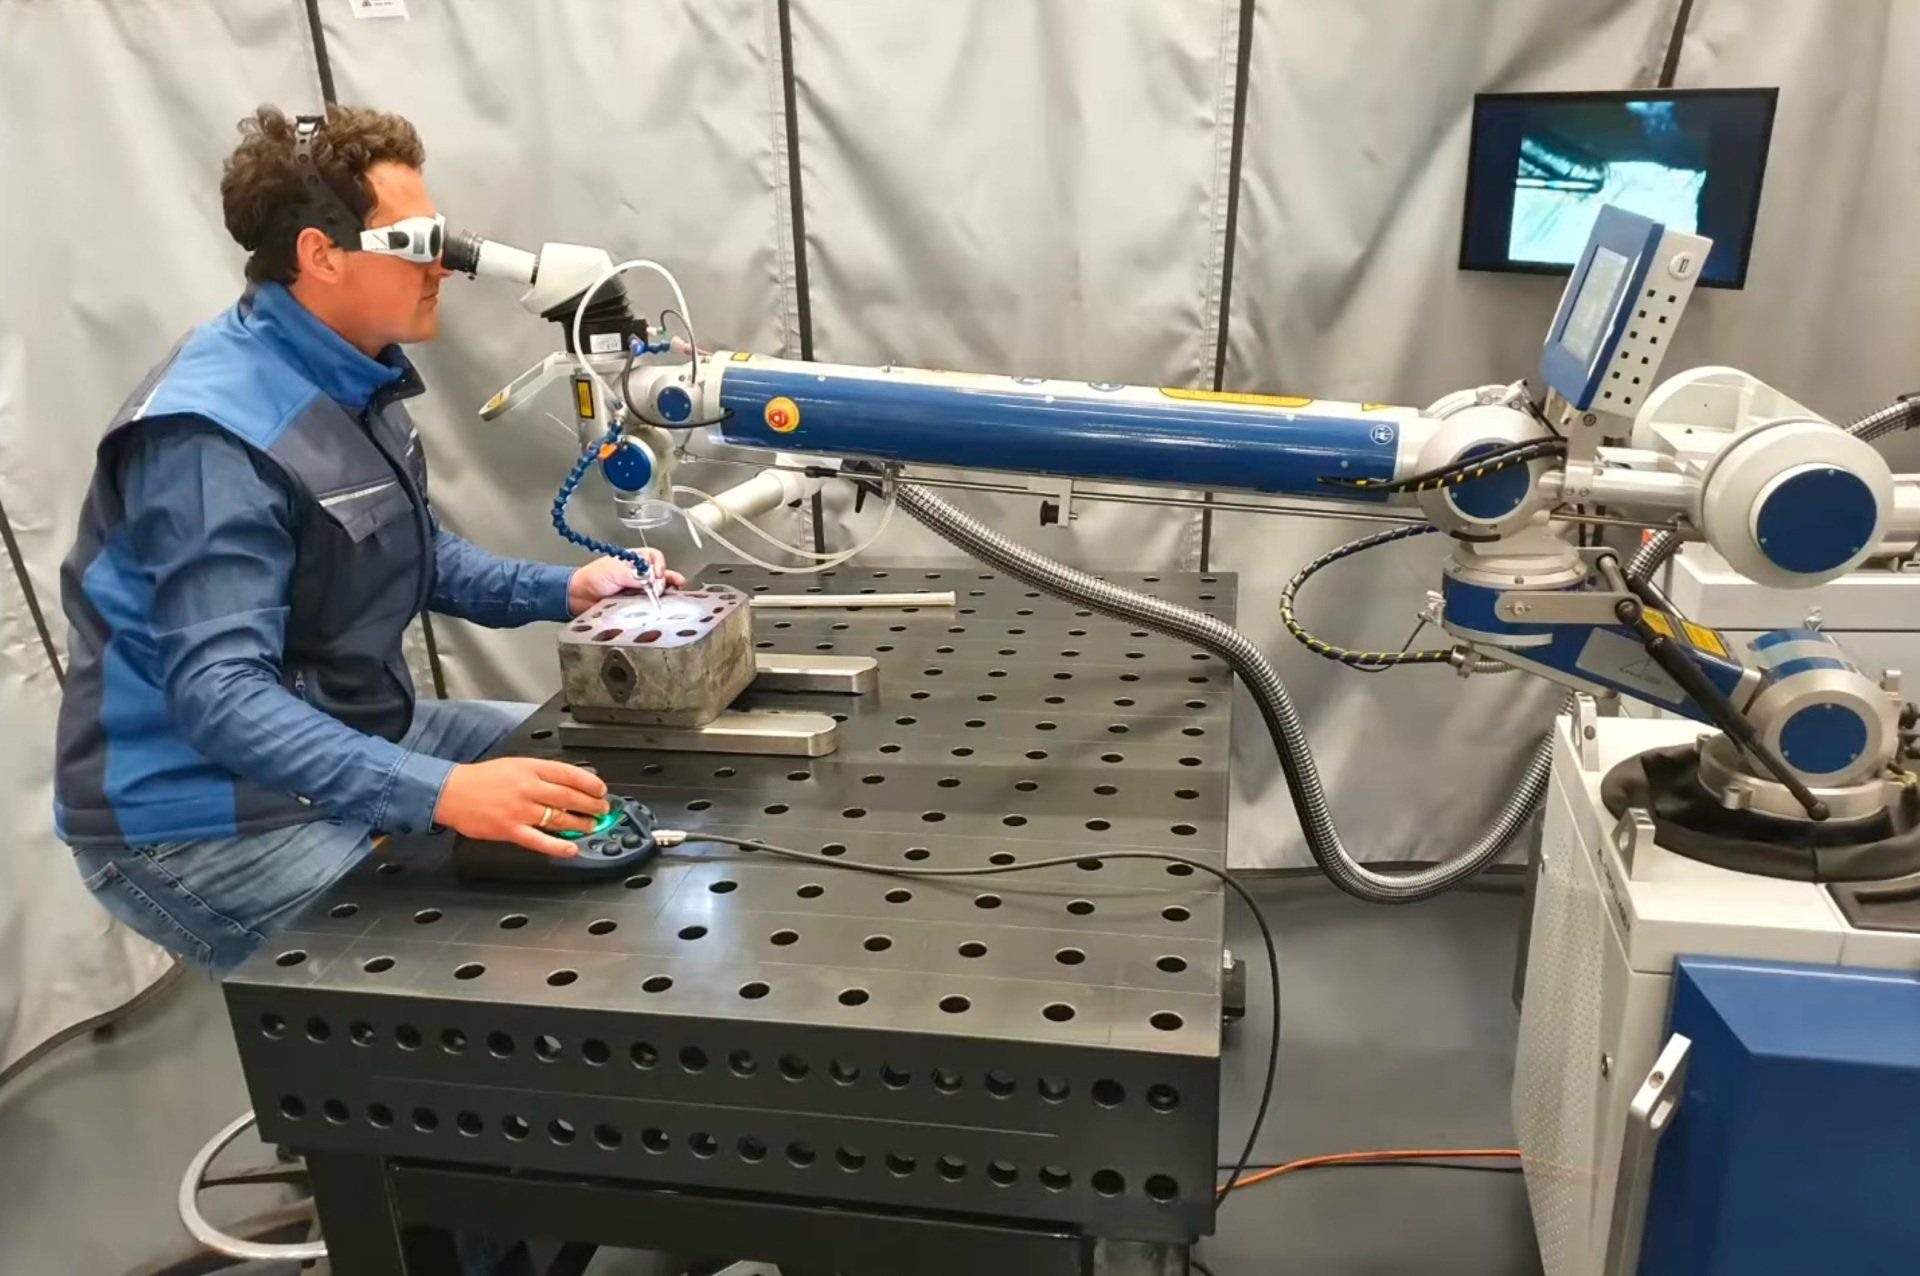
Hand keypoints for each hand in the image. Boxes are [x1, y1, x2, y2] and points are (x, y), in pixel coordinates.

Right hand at [432, 757, 608, 856]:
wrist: (452, 792)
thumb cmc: (481, 779)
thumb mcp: (515, 764)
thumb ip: (540, 773)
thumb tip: (567, 782)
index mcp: (530, 768)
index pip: (569, 774)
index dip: (590, 783)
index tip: (601, 790)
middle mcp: (528, 788)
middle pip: (569, 797)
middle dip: (591, 804)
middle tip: (602, 809)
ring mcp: (521, 810)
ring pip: (559, 818)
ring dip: (580, 823)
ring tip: (592, 825)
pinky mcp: (511, 830)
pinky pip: (540, 840)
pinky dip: (558, 846)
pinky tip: (571, 849)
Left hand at [568, 549, 686, 616]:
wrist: (579, 597)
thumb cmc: (592, 578)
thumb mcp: (616, 571)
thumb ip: (636, 576)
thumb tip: (653, 582)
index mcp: (634, 560)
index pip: (655, 558)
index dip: (659, 565)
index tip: (658, 574)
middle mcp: (638, 575)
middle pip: (661, 574)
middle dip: (668, 578)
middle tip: (668, 585)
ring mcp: (638, 590)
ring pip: (659, 589)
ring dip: (668, 591)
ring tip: (676, 593)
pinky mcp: (635, 605)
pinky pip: (650, 604)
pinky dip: (658, 604)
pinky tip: (663, 604)